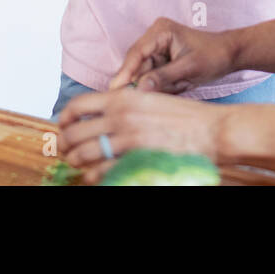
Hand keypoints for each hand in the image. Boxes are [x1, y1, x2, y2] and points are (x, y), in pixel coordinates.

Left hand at [56, 88, 221, 182]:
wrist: (211, 129)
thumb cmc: (184, 115)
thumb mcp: (150, 99)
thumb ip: (124, 106)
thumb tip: (102, 117)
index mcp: (122, 97)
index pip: (78, 105)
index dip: (64, 118)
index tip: (63, 127)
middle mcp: (120, 116)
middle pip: (74, 132)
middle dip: (65, 144)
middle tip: (66, 151)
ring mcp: (127, 140)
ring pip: (83, 154)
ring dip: (76, 161)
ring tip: (78, 164)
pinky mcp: (136, 159)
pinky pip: (102, 171)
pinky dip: (93, 176)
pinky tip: (94, 176)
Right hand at [108, 17, 237, 93]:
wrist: (229, 54)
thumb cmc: (213, 56)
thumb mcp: (189, 69)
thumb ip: (163, 77)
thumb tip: (139, 88)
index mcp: (161, 31)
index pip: (137, 52)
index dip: (126, 72)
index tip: (116, 89)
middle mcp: (154, 36)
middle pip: (137, 64)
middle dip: (143, 82)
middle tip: (144, 99)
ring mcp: (156, 48)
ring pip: (144, 73)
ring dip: (157, 85)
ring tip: (180, 85)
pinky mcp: (160, 59)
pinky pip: (153, 76)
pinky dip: (162, 85)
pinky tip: (180, 85)